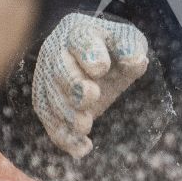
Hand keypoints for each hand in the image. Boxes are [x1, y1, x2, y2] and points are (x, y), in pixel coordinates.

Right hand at [30, 12, 149, 158]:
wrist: (94, 61)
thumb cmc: (113, 49)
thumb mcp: (127, 42)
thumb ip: (132, 48)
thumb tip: (136, 59)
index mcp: (78, 32)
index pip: (80, 39)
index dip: (89, 53)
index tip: (101, 67)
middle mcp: (56, 53)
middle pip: (59, 70)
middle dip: (74, 85)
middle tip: (91, 98)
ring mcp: (46, 78)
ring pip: (51, 98)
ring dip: (67, 114)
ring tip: (85, 126)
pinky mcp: (45, 102)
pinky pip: (49, 121)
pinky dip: (64, 137)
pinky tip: (82, 149)